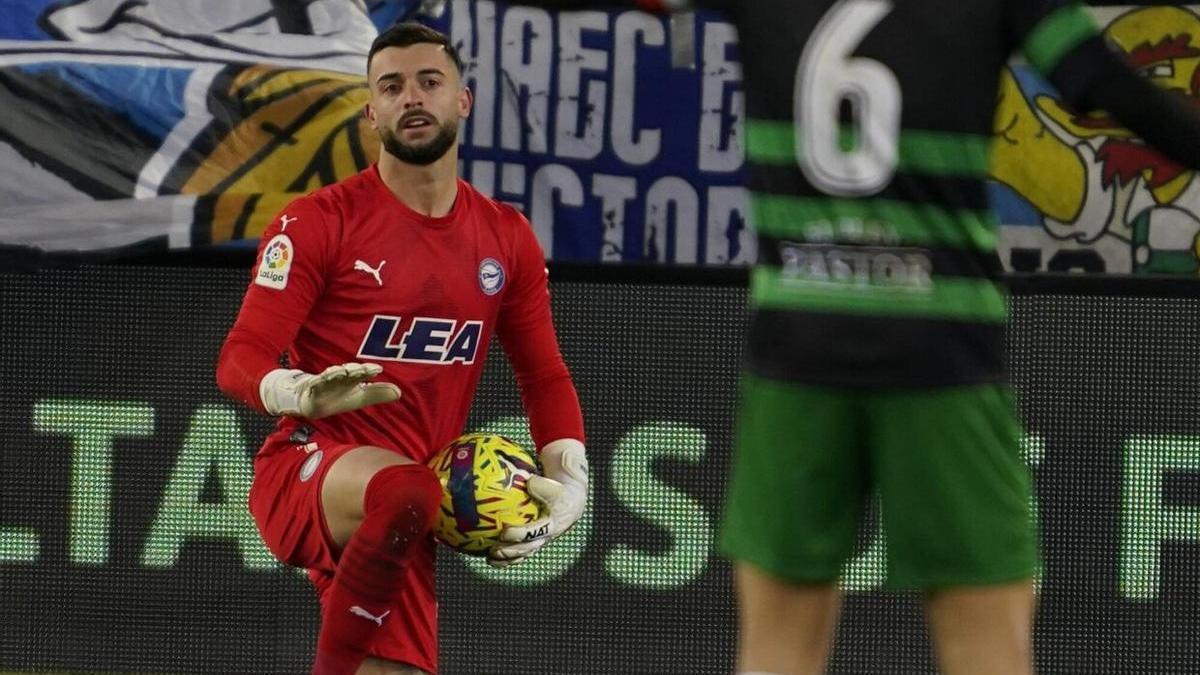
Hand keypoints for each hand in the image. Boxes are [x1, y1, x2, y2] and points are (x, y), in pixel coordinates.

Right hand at [259, 363, 399, 418]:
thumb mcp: (360, 397)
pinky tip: (321, 379)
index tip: (378, 369)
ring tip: (341, 371)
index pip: (363, 373)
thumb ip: (378, 394)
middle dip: (354, 369)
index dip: (370, 370)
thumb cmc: (339, 396)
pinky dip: (318, 381)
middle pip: (347, 371)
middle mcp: (340, 377)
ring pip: (331, 374)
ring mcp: (325, 381)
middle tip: (361, 370)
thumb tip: (399, 392)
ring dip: (336, 372)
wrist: (313, 403)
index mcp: (352, 379)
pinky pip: (314, 383)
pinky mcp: (312, 388)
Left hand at [488, 438, 587, 567]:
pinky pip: (521, 554)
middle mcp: (547, 535)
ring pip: (524, 553)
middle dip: (511, 550)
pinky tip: (492, 559)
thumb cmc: (559, 490)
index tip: (504, 532)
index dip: (520, 534)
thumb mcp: (555, 486)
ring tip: (490, 556)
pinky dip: (507, 559)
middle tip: (494, 548)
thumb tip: (529, 483)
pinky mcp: (535, 543)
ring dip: (507, 557)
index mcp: (553, 523)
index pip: (535, 532)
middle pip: (528, 547)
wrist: (571, 502)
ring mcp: (541, 541)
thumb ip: (542, 485)